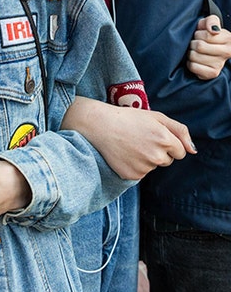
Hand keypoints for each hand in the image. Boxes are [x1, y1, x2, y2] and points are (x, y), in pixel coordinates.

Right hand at [62, 97, 194, 179]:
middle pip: (167, 161)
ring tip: (129, 145)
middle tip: (139, 139)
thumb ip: (180, 131)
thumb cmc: (128, 118)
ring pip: (153, 167)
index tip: (153, 136)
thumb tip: (194, 150)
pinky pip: (140, 174)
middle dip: (158, 152)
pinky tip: (123, 154)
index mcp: (165, 139)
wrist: (98, 125)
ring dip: (145, 159)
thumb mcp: (156, 117)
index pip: (180, 152)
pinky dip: (133, 166)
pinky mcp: (132, 175)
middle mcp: (157, 156)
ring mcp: (144, 167)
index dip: (168, 144)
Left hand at [188, 14, 230, 79]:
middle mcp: (227, 52)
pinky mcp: (212, 73)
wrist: (208, 48)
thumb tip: (213, 30)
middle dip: (193, 43)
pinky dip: (190, 63)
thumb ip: (211, 21)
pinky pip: (193, 67)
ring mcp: (220, 64)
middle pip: (200, 46)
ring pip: (195, 57)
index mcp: (228, 39)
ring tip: (195, 51)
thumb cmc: (207, 34)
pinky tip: (195, 60)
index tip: (200, 35)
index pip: (206, 36)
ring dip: (190, 53)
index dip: (198, 34)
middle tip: (195, 44)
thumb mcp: (209, 22)